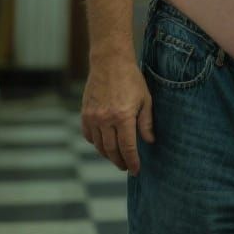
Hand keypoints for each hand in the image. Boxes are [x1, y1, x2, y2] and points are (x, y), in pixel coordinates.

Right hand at [80, 59, 153, 173]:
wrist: (109, 62)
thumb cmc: (131, 79)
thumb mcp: (145, 99)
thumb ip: (146, 122)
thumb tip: (149, 141)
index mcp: (123, 117)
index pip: (127, 148)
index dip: (132, 162)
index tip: (135, 170)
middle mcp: (106, 120)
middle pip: (112, 150)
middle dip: (120, 162)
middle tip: (126, 167)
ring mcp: (93, 117)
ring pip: (99, 146)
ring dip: (108, 155)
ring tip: (116, 157)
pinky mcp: (85, 114)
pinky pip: (89, 136)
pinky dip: (96, 143)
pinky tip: (104, 143)